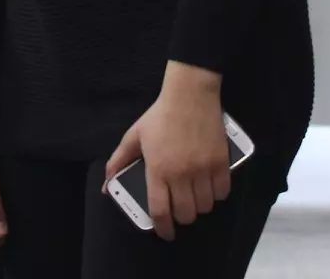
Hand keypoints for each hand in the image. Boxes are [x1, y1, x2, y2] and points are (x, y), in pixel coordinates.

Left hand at [104, 63, 232, 241]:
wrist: (190, 96)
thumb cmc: (160, 116)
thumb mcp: (134, 136)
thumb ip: (119, 161)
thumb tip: (106, 185)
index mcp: (158, 170)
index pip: (161, 211)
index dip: (163, 228)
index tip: (165, 233)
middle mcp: (182, 175)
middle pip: (186, 214)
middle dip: (181, 217)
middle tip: (179, 209)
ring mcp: (203, 170)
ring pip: (205, 206)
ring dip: (199, 206)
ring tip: (194, 197)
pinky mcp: (221, 163)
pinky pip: (222, 192)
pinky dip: (216, 195)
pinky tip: (210, 187)